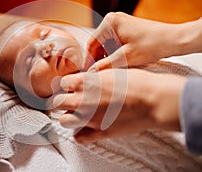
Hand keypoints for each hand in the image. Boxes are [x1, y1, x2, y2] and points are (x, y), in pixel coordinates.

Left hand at [46, 69, 185, 143]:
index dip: (69, 85)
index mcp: (83, 82)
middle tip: (73, 100)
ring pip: (63, 120)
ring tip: (79, 114)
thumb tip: (87, 80)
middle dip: (64, 100)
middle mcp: (81, 100)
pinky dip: (81, 134)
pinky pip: (79, 138)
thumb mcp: (110, 72)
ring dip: (69, 117)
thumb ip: (93, 78)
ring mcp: (88, 118)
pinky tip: (88, 129)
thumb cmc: (136, 82)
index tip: (75, 86)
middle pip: (57, 102)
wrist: (152, 99)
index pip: (62, 83)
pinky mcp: (98, 132)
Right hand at [86, 12, 178, 70]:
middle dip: (98, 58)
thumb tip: (91, 72)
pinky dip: (114, 51)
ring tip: (109, 69)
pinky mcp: (126, 27)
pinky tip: (117, 62)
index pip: (92, 43)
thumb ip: (106, 65)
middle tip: (98, 73)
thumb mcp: (126, 58)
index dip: (89, 59)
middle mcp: (113, 19)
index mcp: (110, 22)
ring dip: (106, 56)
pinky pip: (114, 41)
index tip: (87, 71)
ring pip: (106, 43)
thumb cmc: (152, 45)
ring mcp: (120, 22)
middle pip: (98, 43)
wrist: (173, 39)